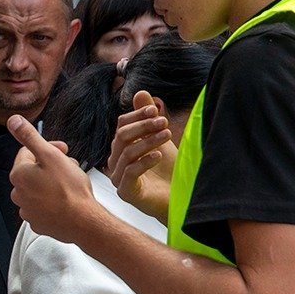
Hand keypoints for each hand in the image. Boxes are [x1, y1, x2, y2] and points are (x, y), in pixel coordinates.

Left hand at [8, 115, 99, 242]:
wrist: (82, 222)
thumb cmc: (69, 191)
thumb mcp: (50, 155)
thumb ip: (30, 137)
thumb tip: (13, 121)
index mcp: (19, 175)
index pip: (28, 152)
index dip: (48, 148)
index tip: (63, 150)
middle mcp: (18, 193)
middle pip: (33, 170)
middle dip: (51, 165)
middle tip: (69, 166)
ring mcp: (27, 209)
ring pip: (39, 187)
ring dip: (53, 182)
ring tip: (70, 184)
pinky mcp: (38, 222)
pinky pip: (44, 204)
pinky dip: (53, 199)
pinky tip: (66, 199)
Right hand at [106, 91, 175, 223]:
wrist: (179, 200)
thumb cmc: (169, 172)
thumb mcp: (160, 139)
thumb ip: (148, 117)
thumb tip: (141, 92)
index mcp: (121, 149)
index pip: (121, 126)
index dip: (137, 116)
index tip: (155, 110)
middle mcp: (115, 163)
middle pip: (121, 137)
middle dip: (143, 126)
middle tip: (163, 122)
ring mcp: (118, 179)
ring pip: (126, 153)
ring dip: (148, 141)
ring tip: (166, 135)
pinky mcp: (126, 193)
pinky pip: (129, 173)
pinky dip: (144, 161)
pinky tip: (159, 155)